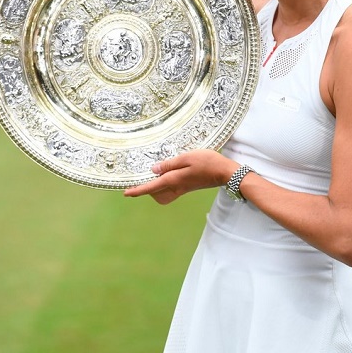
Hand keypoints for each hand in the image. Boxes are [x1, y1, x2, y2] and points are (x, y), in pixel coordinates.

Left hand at [123, 149, 237, 204]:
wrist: (225, 172)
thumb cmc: (208, 162)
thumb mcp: (187, 157)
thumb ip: (169, 163)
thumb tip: (154, 169)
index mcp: (174, 180)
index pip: (151, 187)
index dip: (138, 190)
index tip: (126, 193)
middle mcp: (177, 187)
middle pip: (156, 195)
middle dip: (147, 189)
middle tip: (143, 177)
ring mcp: (183, 189)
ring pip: (163, 195)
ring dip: (156, 188)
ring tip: (155, 175)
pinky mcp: (188, 188)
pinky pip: (171, 191)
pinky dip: (165, 186)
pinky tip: (168, 174)